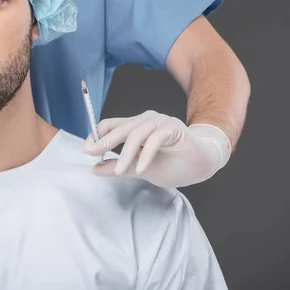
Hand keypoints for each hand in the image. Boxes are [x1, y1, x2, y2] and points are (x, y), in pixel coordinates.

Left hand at [84, 110, 228, 187]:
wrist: (202, 165)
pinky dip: (146, 156)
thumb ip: (118, 166)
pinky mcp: (174, 128)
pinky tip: (140, 170)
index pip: (109, 125)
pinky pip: (155, 140)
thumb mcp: (138, 168)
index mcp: (135, 126)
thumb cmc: (172, 164)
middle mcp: (146, 120)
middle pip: (120, 128)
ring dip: (126, 154)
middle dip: (104, 141)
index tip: (87, 150)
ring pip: (136, 134)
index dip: (96, 135)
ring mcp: (160, 122)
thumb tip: (94, 168)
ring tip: (118, 170)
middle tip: (91, 152)